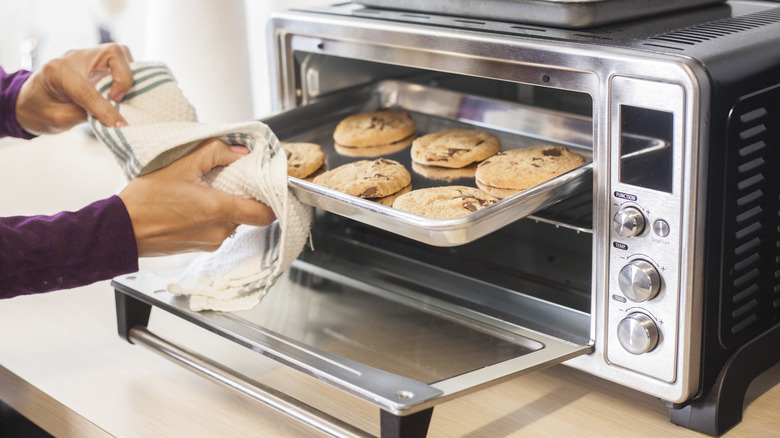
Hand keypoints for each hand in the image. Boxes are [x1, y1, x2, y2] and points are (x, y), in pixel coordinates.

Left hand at [15, 43, 133, 135]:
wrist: (29, 101)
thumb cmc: (40, 111)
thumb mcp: (59, 119)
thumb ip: (87, 116)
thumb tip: (116, 119)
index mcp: (57, 71)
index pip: (88, 89)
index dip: (106, 109)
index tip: (120, 125)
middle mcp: (74, 58)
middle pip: (113, 53)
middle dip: (124, 78)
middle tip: (118, 100)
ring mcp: (87, 57)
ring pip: (119, 53)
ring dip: (127, 74)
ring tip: (120, 95)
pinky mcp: (96, 62)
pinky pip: (120, 61)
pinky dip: (126, 74)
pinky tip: (122, 90)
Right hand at [118, 139, 275, 256]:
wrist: (120, 230)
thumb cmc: (145, 200)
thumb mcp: (180, 164)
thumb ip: (215, 152)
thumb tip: (241, 152)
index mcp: (218, 210)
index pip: (265, 213)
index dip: (273, 199)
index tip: (268, 185)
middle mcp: (220, 231)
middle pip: (249, 214)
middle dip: (244, 196)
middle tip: (229, 180)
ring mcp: (211, 242)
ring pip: (233, 221)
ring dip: (227, 205)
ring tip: (205, 191)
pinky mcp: (201, 247)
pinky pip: (219, 229)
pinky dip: (214, 216)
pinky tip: (195, 205)